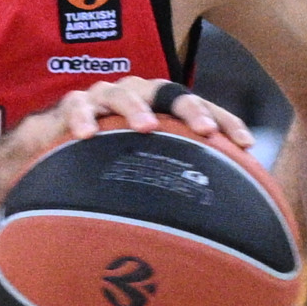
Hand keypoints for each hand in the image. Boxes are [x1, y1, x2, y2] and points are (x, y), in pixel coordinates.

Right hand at [12, 77, 254, 152]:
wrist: (59, 141)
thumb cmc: (114, 152)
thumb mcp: (151, 162)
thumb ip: (180, 176)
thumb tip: (226, 213)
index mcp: (164, 103)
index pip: (202, 107)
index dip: (225, 121)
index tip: (247, 144)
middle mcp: (139, 92)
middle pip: (169, 92)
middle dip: (190, 108)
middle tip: (205, 130)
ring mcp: (105, 95)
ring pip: (124, 93)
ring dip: (136, 108)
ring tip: (147, 126)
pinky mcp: (73, 104)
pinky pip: (77, 106)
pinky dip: (83, 117)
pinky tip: (86, 135)